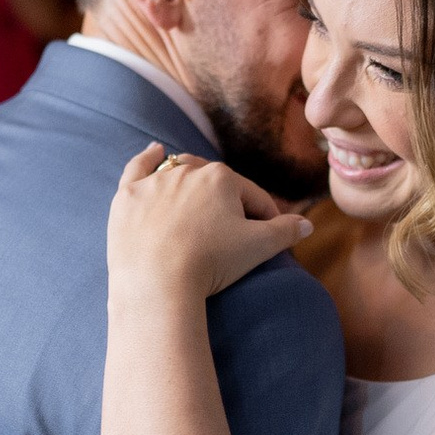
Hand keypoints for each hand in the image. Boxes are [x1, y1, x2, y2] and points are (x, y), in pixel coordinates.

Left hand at [108, 143, 312, 300]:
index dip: (264, 217)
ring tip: (199, 192)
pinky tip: (155, 151)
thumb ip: (286, 231)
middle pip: (215, 184)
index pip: (251, 196)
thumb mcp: (258, 247)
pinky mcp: (127, 197)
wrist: (156, 284)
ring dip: (191, 179)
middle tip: (232, 227)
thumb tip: (307, 225)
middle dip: (227, 201)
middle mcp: (187, 170)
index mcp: (222, 178)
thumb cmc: (211, 263)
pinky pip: (138, 169)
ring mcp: (153, 182)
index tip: (269, 236)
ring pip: (178, 172)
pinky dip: (147, 158)